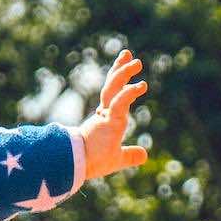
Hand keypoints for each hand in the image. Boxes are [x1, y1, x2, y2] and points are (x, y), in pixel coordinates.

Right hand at [75, 50, 149, 181]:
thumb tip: (144, 155)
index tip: (125, 66)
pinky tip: (141, 85)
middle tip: (127, 53)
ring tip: (137, 62)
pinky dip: (129, 93)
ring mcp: (105, 116)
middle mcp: (104, 114)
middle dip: (119, 68)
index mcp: (105, 119)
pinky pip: (119, 102)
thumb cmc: (92, 163)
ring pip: (114, 89)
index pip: (112, 95)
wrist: (76, 167)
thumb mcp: (116, 159)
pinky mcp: (108, 121)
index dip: (119, 81)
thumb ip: (129, 155)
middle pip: (111, 85)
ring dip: (124, 73)